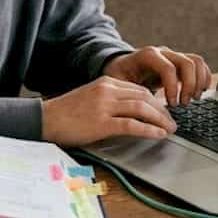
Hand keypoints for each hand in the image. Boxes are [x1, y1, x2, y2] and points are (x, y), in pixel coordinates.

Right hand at [41, 76, 176, 146]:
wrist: (45, 119)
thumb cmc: (66, 113)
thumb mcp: (91, 98)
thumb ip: (112, 100)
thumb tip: (135, 112)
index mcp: (106, 82)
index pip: (139, 89)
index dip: (157, 101)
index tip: (165, 112)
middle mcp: (107, 90)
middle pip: (145, 96)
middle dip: (163, 110)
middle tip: (173, 122)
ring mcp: (104, 106)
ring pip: (142, 108)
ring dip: (160, 120)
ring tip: (170, 129)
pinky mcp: (101, 123)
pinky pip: (131, 124)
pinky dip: (148, 130)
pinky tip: (157, 135)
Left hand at [102, 46, 213, 105]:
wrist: (121, 66)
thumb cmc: (119, 77)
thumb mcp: (118, 84)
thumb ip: (129, 93)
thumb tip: (141, 110)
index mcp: (147, 56)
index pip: (168, 68)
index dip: (173, 87)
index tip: (172, 104)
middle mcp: (163, 52)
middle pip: (187, 62)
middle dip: (189, 86)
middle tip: (184, 104)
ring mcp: (173, 55)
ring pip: (196, 61)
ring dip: (199, 81)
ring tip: (193, 99)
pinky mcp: (180, 62)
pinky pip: (199, 64)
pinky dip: (203, 77)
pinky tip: (199, 92)